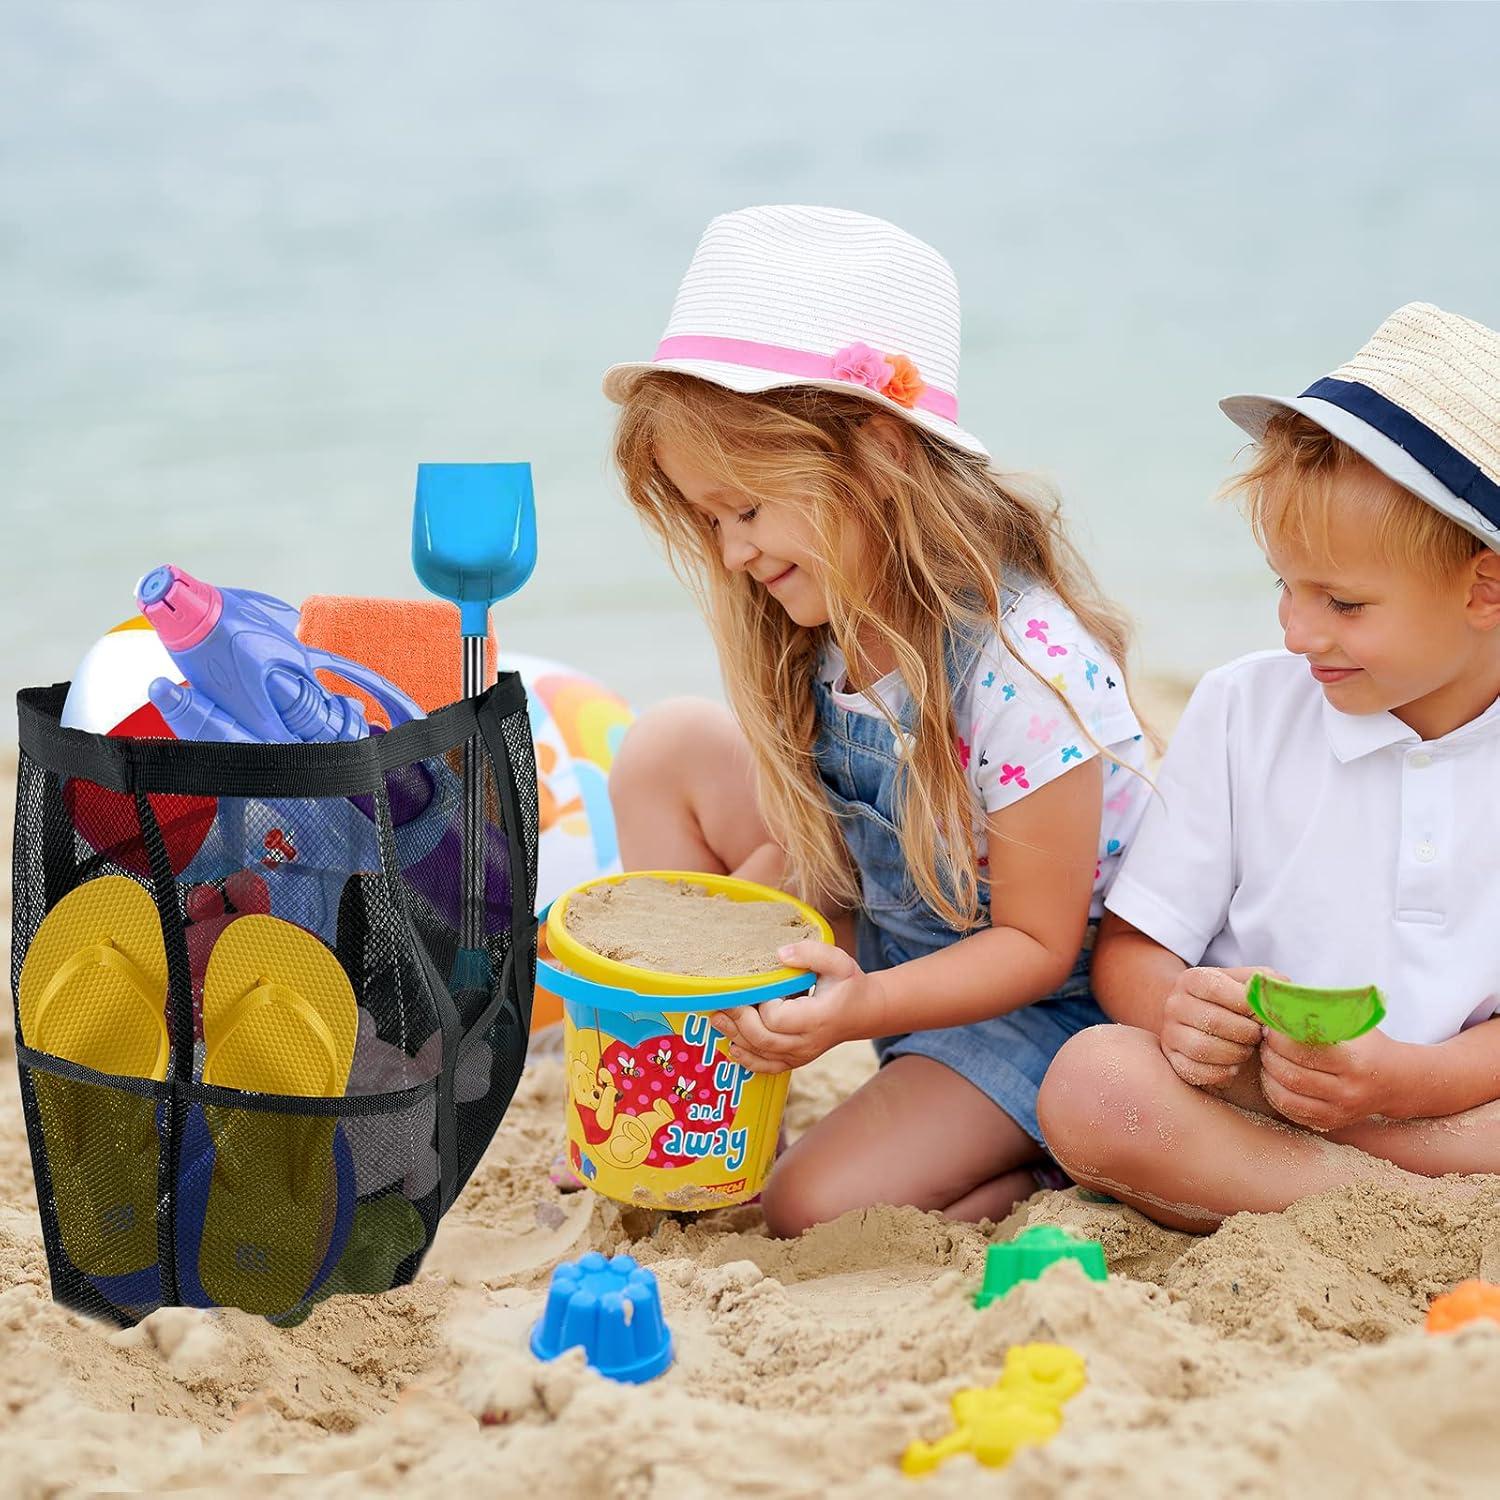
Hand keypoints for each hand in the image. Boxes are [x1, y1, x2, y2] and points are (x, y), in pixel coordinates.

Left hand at [710, 941, 866, 1072]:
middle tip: (724, 1002)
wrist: (863, 1012)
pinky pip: (768, 1067)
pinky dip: (748, 1060)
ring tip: (717, 1018)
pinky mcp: (796, 1059)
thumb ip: (811, 953)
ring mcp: (801, 1055)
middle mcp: (808, 1042)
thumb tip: (780, 954)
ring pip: (762, 1054)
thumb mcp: (838, 961)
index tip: (761, 988)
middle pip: (764, 1039)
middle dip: (740, 1020)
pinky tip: (733, 1047)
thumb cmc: (848, 984)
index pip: (777, 1018)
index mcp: (817, 1018)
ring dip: (736, 1037)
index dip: (762, 1004)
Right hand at [1159, 966, 1278, 1089]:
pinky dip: (1220, 1073)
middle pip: (1212, 1021)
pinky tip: (1234, 1066)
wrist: (1211, 1021)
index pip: (1215, 987)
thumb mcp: (1253, 985)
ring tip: (1247, 1050)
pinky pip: (1194, 1071)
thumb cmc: (1238, 1004)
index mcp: (1192, 979)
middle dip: (1246, 1033)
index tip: (1261, 1013)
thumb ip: (1269, 983)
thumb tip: (1279, 994)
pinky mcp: (1172, 1059)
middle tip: (1259, 1036)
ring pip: (1202, 1048)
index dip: (1244, 1003)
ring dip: (1235, 1054)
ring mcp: (1170, 1033)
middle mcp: (1174, 1004)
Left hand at [1258, 1027, 1413, 1130]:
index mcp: (1354, 1061)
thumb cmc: (1368, 1045)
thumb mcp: (1353, 1024)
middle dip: (1270, 1055)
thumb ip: (1321, 1014)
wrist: (1396, 1081)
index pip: (1304, 1050)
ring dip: (1268, 1075)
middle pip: (1292, 1075)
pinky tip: (1274, 1078)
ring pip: (1287, 1097)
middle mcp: (1347, 1090)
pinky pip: (1292, 1112)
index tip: (1271, 1027)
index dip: (1280, 1038)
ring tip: (1267, 1058)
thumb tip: (1281, 999)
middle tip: (1264, 1042)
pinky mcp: (1330, 1123)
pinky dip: (1275, 1094)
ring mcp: (1339, 1111)